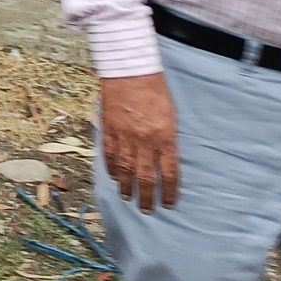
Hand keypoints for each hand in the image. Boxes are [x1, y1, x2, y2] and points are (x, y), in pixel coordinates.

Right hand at [99, 72, 181, 210]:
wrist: (130, 70)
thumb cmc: (156, 90)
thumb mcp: (171, 116)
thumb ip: (168, 139)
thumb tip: (165, 160)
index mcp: (165, 137)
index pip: (169, 173)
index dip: (169, 192)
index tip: (169, 204)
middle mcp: (144, 141)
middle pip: (145, 177)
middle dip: (146, 196)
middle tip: (146, 210)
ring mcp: (124, 136)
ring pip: (124, 169)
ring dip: (126, 186)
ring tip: (128, 197)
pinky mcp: (109, 129)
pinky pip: (109, 154)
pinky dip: (111, 168)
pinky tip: (114, 176)